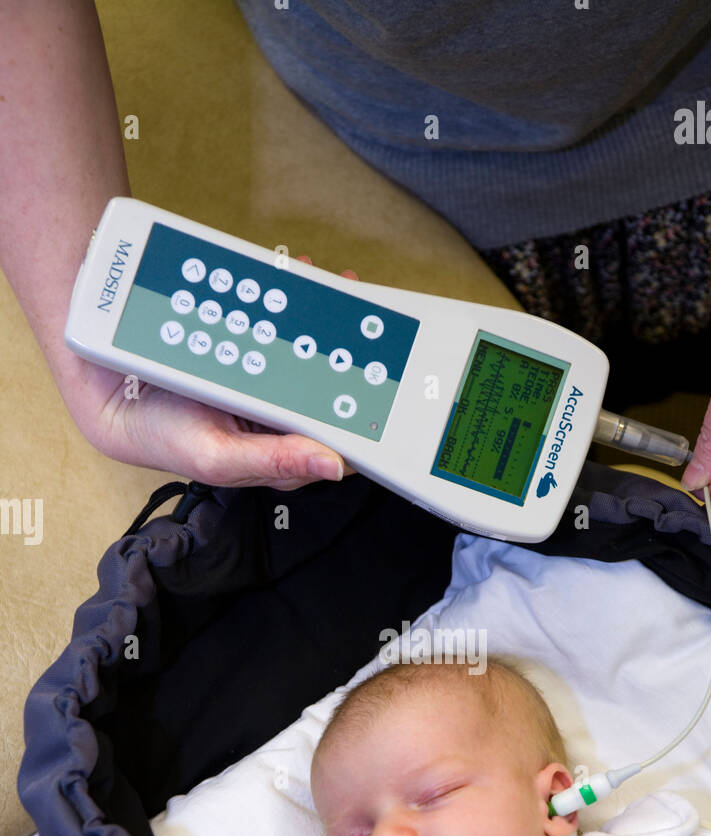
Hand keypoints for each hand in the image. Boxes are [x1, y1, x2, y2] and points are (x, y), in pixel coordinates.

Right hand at [65, 256, 359, 490]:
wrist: (112, 394)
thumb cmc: (163, 438)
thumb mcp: (217, 458)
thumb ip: (274, 462)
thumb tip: (332, 467)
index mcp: (281, 449)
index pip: (338, 435)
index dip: (366, 411)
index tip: (384, 382)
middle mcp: (277, 414)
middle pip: (328, 383)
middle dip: (349, 351)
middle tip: (365, 318)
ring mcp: (263, 378)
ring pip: (305, 349)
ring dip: (321, 319)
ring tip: (333, 288)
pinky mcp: (245, 350)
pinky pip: (275, 325)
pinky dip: (285, 302)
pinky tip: (294, 279)